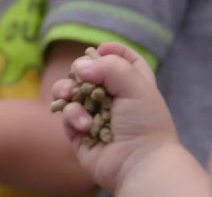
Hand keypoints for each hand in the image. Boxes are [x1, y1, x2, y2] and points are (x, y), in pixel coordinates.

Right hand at [50, 43, 181, 192]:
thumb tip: (80, 68)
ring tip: (71, 96)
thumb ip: (109, 66)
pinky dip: (72, 116)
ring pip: (69, 91)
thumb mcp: (137, 85)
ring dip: (67, 90)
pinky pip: (66, 114)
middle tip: (81, 75)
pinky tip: (84, 125)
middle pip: (88, 72)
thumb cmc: (145, 124)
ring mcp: (93, 114)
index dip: (111, 51)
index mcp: (134, 85)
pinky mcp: (78, 131)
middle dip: (80, 70)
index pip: (123, 60)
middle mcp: (113, 98)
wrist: (138, 164)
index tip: (100, 48)